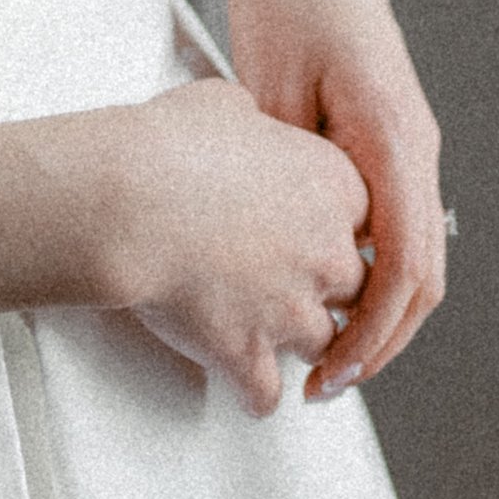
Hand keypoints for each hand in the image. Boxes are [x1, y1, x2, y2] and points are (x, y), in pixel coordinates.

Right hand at [113, 76, 373, 416]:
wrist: (133, 201)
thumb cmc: (171, 148)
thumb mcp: (227, 104)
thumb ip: (255, 122)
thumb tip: (244, 121)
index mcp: (330, 185)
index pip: (365, 217)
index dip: (339, 226)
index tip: (321, 231)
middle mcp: (324, 252)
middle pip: (356, 286)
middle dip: (327, 288)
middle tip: (299, 283)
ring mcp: (292, 310)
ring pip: (323, 343)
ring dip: (297, 339)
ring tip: (274, 334)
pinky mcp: (250, 353)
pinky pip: (267, 393)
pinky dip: (254, 393)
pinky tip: (246, 387)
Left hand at [221, 0, 445, 398]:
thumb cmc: (286, 5)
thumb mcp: (273, 89)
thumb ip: (286, 176)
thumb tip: (279, 257)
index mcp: (396, 136)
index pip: (404, 264)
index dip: (372, 332)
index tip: (332, 372)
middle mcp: (417, 148)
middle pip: (422, 277)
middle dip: (380, 342)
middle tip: (324, 386)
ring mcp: (411, 148)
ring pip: (416, 258)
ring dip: (380, 316)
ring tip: (324, 358)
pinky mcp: (391, 146)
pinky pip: (396, 228)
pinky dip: (372, 276)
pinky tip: (327, 297)